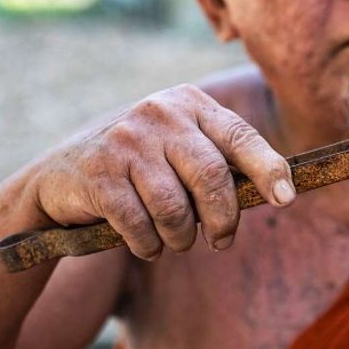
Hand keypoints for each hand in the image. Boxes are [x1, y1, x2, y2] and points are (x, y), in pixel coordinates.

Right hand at [32, 84, 294, 259]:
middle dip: (223, 219)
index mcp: (190, 103)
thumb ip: (222, 161)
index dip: (268, 168)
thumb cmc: (144, 167)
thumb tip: (280, 192)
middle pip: (212, 176)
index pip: (240, 136)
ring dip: (181, 238)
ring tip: (176, 241)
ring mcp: (126, 140)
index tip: (286, 198)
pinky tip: (146, 244)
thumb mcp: (182, 148)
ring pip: (175, 207)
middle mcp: (160, 113)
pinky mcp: (98, 172)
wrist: (62, 175)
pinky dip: (149, 245)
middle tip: (221, 241)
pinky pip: (140, 225)